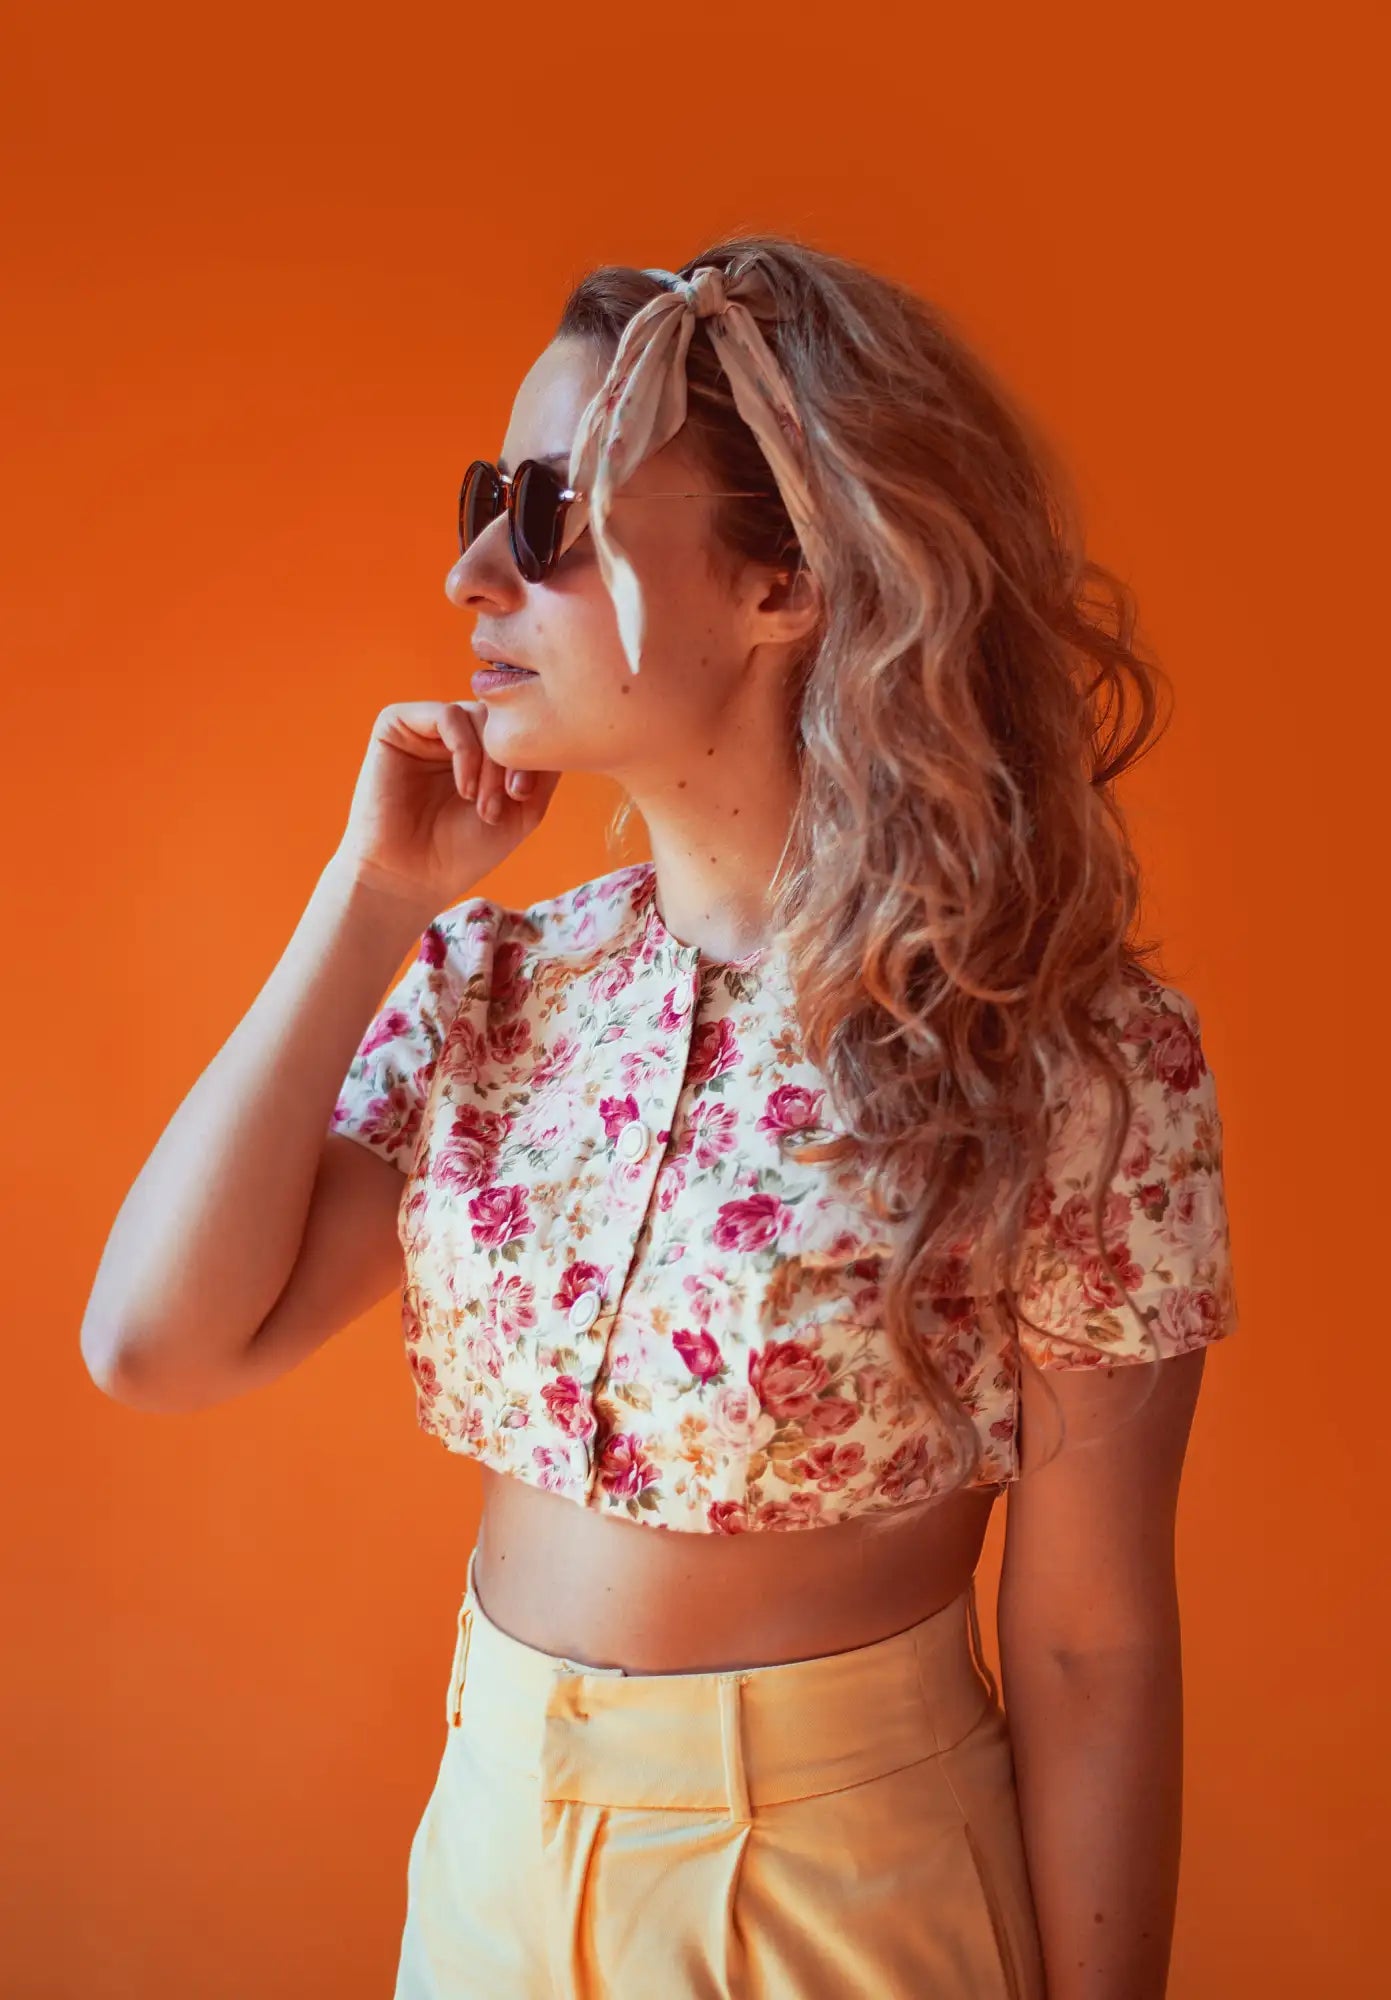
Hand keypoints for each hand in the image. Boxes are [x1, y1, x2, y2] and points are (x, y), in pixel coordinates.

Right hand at [332, 700, 559, 908]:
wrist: (411, 878)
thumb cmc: (464, 851)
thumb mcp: (523, 811)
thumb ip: (544, 770)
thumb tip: (563, 730)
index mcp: (482, 747)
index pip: (521, 725)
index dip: (533, 754)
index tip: (525, 798)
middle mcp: (456, 731)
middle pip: (503, 718)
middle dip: (512, 760)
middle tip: (507, 802)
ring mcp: (426, 726)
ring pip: (479, 715)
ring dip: (490, 762)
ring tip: (483, 805)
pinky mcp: (396, 724)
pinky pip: (447, 714)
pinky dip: (465, 751)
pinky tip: (464, 788)